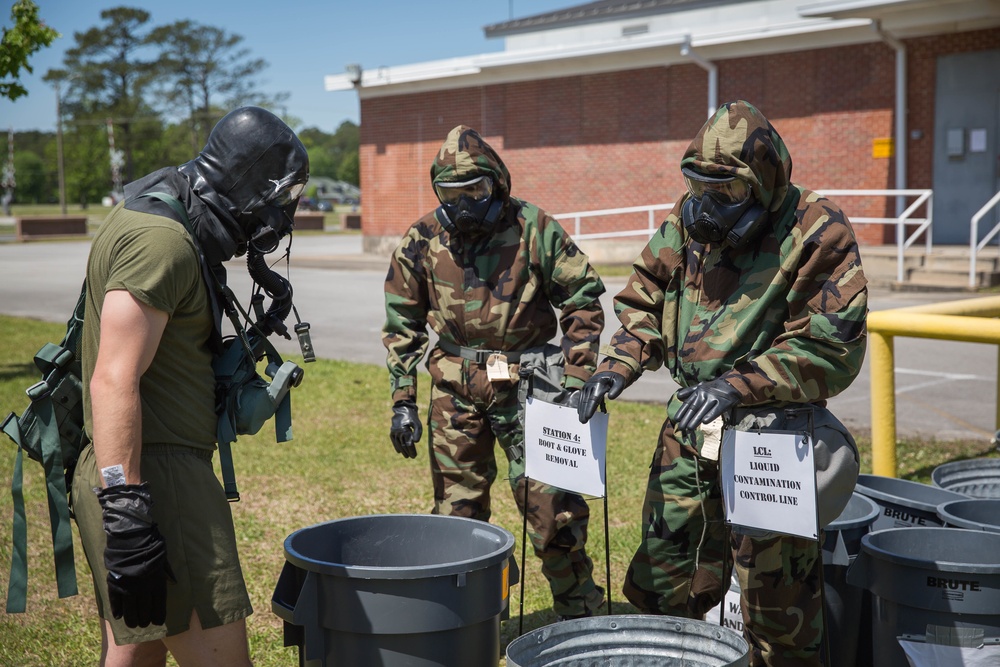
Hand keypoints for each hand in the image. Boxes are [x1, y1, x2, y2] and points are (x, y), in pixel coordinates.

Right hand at [97, 482, 174, 627]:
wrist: (130, 533)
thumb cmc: (151, 541)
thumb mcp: (164, 555)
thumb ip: (168, 571)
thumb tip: (175, 583)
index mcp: (157, 578)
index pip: (159, 601)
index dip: (158, 613)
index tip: (158, 623)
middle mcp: (143, 584)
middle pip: (144, 607)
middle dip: (145, 618)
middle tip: (144, 625)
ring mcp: (128, 583)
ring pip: (130, 606)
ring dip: (132, 617)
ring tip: (134, 624)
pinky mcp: (115, 580)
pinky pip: (115, 599)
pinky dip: (117, 608)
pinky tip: (118, 617)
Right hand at [390, 400, 421, 457]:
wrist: (403, 409)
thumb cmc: (412, 417)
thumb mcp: (417, 423)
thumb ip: (417, 433)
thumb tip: (415, 442)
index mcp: (405, 430)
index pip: (408, 444)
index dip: (411, 450)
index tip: (414, 456)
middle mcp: (398, 432)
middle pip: (403, 445)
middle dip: (408, 452)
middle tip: (412, 457)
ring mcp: (394, 432)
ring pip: (398, 444)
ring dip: (402, 450)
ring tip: (406, 456)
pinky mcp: (392, 431)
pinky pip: (393, 440)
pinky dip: (396, 446)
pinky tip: (399, 451)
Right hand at [577, 371, 626, 422]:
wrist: (609, 370)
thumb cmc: (615, 378)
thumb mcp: (620, 382)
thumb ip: (617, 389)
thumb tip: (611, 398)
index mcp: (599, 384)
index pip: (593, 399)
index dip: (590, 408)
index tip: (588, 417)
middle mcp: (590, 385)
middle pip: (586, 401)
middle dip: (584, 412)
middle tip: (583, 421)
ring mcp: (586, 386)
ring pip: (582, 400)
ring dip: (581, 410)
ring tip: (581, 420)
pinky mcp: (585, 388)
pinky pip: (581, 398)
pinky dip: (580, 405)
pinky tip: (580, 412)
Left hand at [673, 378, 741, 434]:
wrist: (731, 383)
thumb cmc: (714, 387)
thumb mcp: (701, 386)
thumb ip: (689, 391)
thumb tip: (678, 396)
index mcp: (698, 391)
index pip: (688, 403)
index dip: (682, 411)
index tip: (676, 419)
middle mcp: (704, 395)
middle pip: (694, 408)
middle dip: (686, 418)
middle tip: (681, 428)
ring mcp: (713, 398)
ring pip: (703, 410)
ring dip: (696, 420)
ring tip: (689, 428)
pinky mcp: (723, 403)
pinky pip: (716, 410)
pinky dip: (710, 415)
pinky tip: (705, 422)